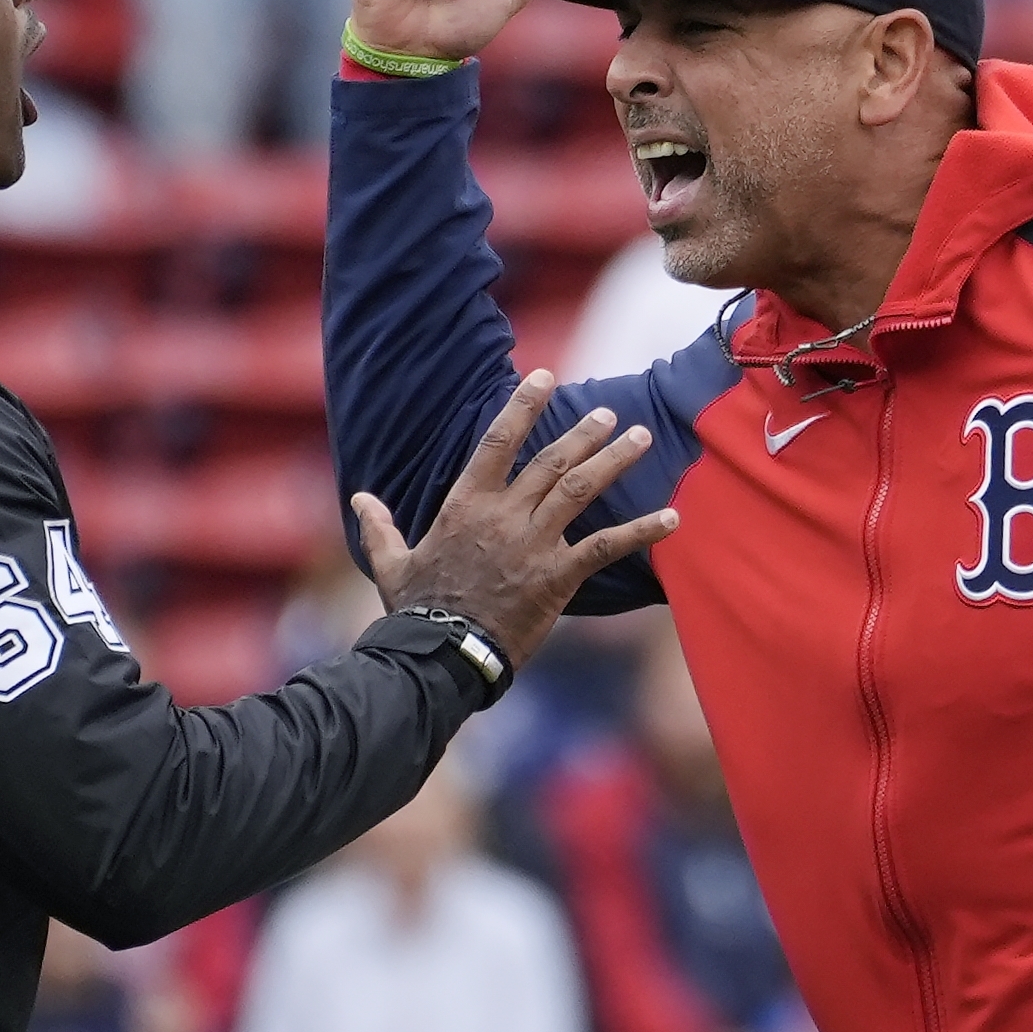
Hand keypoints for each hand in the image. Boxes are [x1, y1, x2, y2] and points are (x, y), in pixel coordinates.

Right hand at [352, 370, 679, 671]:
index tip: (544, 377)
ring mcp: (533, 544)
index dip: (523, 406)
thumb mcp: (392, 563)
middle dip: (585, 433)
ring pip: (580, 490)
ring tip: (641, 439)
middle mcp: (503, 515)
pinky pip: (606, 547)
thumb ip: (380, 526)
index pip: (498, 441)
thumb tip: (359, 498)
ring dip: (614, 461)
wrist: (440, 654)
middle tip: (611, 414)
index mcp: (466, 504)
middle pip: (551, 460)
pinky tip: (673, 518)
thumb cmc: (416, 610)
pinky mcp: (558, 576)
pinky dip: (642, 531)